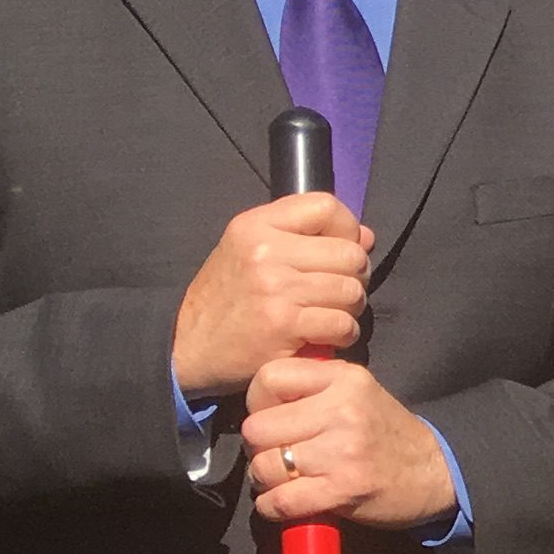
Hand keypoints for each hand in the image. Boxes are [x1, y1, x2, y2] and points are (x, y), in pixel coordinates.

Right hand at [172, 194, 371, 398]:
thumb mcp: (252, 251)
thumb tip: (365, 236)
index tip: (337, 253)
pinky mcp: (284, 324)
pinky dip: (341, 334)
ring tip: (326, 314)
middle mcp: (265, 251)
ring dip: (348, 309)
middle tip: (333, 292)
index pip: (327, 207)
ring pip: (352, 291)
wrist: (188, 345)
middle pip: (351, 255)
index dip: (346, 230)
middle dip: (353, 276)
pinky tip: (322, 335)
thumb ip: (306, 237)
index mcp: (256, 224)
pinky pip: (343, 324)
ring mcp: (276, 288)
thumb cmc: (229, 298)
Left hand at [241, 358, 457, 529]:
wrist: (438, 472)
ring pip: (265, 466)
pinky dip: (274, 507)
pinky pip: (281, 500)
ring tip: (286, 481)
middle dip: (260, 447)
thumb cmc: (388, 434)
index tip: (274, 418)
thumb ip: (314, 387)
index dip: (259, 402)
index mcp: (345, 378)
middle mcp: (343, 409)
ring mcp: (343, 451)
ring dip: (267, 480)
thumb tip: (260, 403)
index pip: (269, 377)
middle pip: (258, 428)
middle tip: (279, 455)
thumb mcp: (358, 392)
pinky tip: (287, 504)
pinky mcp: (344, 489)